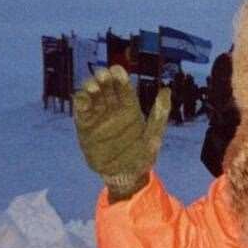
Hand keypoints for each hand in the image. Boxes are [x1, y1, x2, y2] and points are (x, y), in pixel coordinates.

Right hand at [74, 66, 170, 202]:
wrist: (124, 177)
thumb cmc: (141, 156)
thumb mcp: (154, 136)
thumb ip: (159, 114)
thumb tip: (166, 90)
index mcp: (129, 108)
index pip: (124, 89)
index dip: (120, 79)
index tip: (117, 70)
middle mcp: (112, 110)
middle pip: (106, 89)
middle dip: (103, 79)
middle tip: (102, 74)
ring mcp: (97, 118)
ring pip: (92, 97)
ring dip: (90, 88)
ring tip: (92, 85)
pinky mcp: (85, 128)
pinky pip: (81, 113)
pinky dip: (80, 104)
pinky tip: (82, 98)